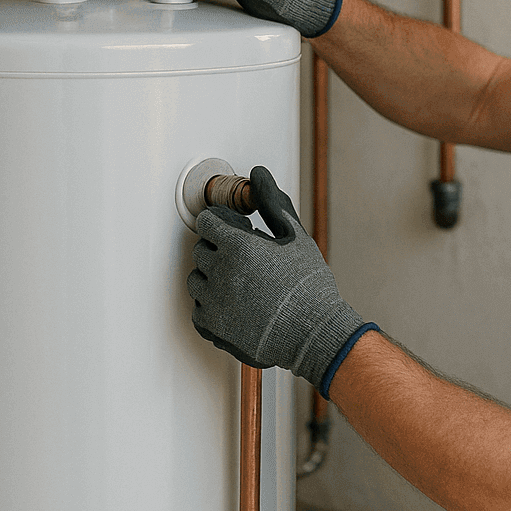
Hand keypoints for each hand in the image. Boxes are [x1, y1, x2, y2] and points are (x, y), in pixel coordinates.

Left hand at [187, 166, 369, 395]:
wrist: (315, 335)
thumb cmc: (309, 287)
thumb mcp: (295, 236)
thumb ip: (272, 202)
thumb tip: (259, 175)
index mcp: (238, 247)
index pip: (206, 222)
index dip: (221, 223)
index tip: (235, 231)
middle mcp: (220, 273)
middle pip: (200, 250)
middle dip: (219, 249)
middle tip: (245, 259)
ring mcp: (213, 303)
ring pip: (196, 279)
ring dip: (212, 277)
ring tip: (241, 283)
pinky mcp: (212, 327)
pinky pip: (198, 309)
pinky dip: (212, 306)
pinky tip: (237, 305)